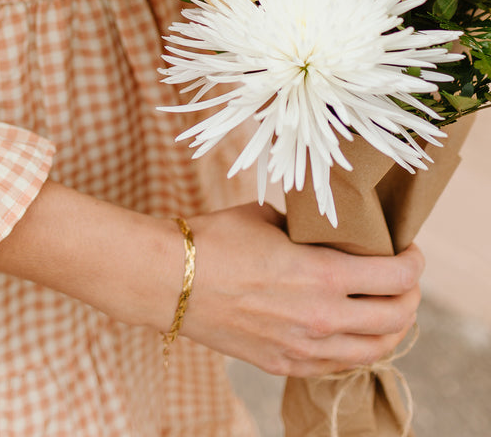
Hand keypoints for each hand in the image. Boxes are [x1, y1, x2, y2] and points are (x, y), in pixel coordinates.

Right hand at [181, 203, 422, 376]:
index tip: (411, 251)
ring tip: (387, 307)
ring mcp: (303, 348)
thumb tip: (324, 230)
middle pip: (395, 319)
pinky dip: (357, 347)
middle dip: (410, 296)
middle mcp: (321, 319)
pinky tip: (351, 328)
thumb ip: (306, 230)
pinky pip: (338, 364)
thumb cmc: (216, 239)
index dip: (414, 264)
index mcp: (322, 276)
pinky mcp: (284, 365)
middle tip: (405, 278)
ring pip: (374, 351)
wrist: (169, 280)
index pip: (395, 279)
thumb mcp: (268, 217)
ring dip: (391, 327)